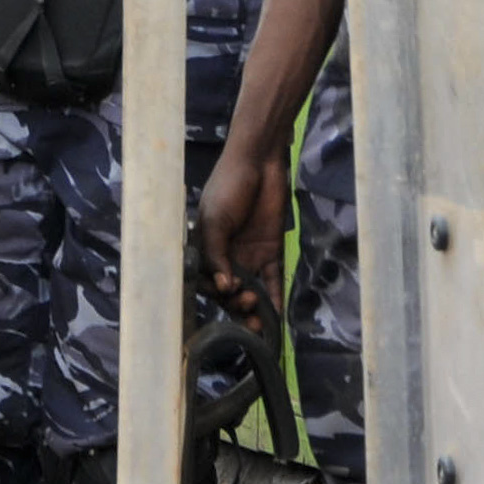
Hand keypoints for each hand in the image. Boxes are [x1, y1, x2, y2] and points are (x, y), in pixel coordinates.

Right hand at [197, 137, 288, 319]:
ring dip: (254, 308)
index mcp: (206, 249)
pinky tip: (278, 317)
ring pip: (250, 290)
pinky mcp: (272, 252)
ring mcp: (250, 256)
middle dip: (235, 304)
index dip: (215, 293)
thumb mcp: (215, 220)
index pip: (206, 281)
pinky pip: (273, 280)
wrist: (260, 162)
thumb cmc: (229, 187)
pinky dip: (275, 298)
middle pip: (228, 292)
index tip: (226, 292)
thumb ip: (217, 254)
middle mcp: (227, 257)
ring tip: (260, 321)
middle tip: (247, 303)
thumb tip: (223, 287)